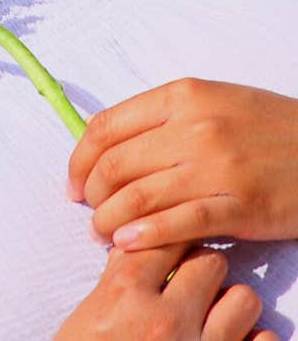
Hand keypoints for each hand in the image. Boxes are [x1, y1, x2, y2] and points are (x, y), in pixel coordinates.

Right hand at [49, 242, 280, 340]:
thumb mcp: (85, 318)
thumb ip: (115, 281)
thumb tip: (137, 250)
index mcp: (124, 294)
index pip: (164, 236)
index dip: (169, 239)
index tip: (169, 250)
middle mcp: (166, 318)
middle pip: (210, 260)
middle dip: (202, 269)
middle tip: (191, 284)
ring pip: (243, 298)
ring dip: (229, 305)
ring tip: (214, 316)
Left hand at [67, 79, 297, 249]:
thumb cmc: (267, 126)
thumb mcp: (213, 101)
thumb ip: (164, 117)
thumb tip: (110, 144)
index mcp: (183, 95)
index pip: (107, 126)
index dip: (79, 159)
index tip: (73, 182)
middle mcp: (194, 126)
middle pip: (115, 164)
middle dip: (91, 194)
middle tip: (90, 212)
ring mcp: (217, 166)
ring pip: (138, 198)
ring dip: (109, 222)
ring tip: (104, 234)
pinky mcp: (240, 206)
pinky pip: (179, 224)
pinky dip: (144, 238)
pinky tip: (128, 245)